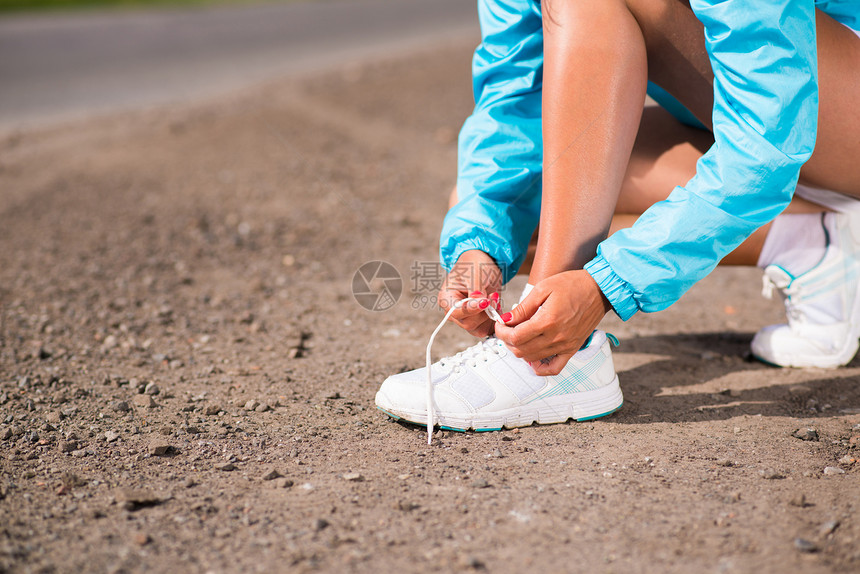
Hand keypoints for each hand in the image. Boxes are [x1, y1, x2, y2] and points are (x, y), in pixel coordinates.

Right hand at [438, 250, 502, 336]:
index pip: (456, 312)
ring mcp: (465, 317)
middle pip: (468, 323)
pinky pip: (486, 329)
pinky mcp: (477, 321)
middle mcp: (454, 311)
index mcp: (447, 298)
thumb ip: (476, 291)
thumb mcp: (476, 273)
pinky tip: (495, 307)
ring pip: (478, 329)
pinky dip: (494, 320)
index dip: (473, 309)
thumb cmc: (475, 264)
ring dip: (490, 316)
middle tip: (493, 296)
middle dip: (484, 312)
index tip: (486, 301)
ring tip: (494, 299)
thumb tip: (480, 305)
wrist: (484, 264)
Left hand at [494, 270, 610, 374]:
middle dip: (508, 341)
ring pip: (533, 359)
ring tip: (520, 336)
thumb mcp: (543, 289)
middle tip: (507, 329)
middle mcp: (556, 337)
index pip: (515, 337)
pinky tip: (533, 357)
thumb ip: (523, 308)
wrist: (599, 290)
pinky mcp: (572, 349)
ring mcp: (565, 346)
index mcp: (547, 321)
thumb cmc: (572, 285)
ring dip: (520, 350)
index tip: (500, 324)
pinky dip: (540, 367)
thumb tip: (506, 320)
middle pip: (521, 350)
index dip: (501, 332)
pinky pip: (554, 368)